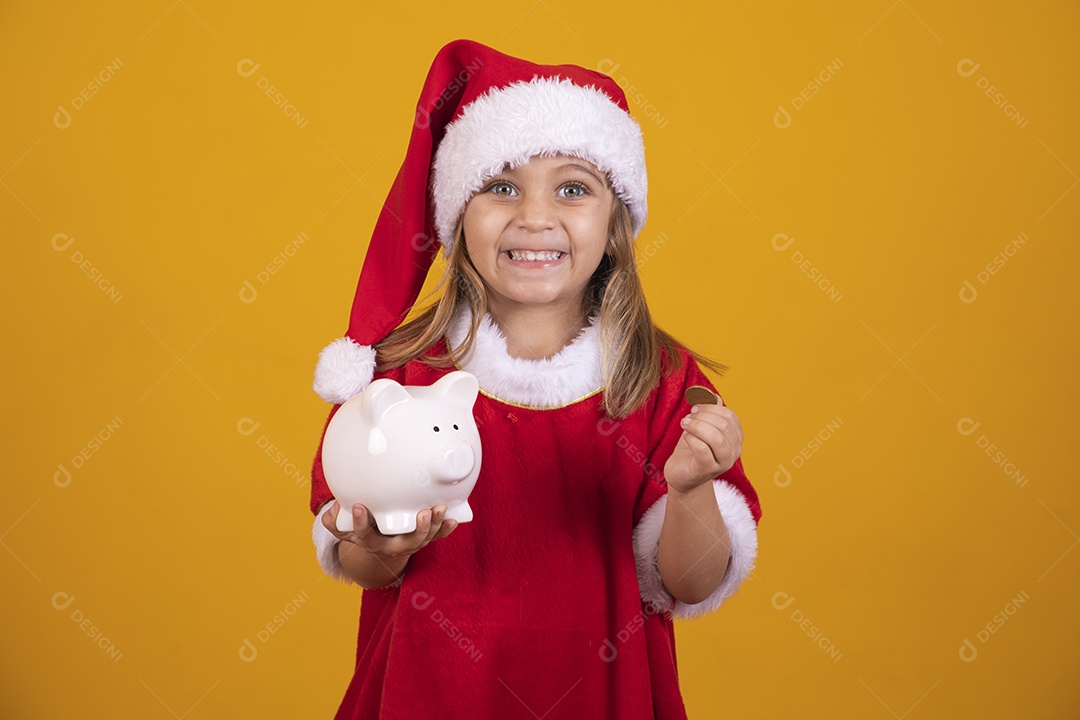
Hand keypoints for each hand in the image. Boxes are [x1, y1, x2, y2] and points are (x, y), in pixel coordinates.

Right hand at [321, 501, 457, 560]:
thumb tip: (335, 507)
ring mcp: (410, 544)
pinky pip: (436, 536)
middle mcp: (392, 547)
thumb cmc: (362, 529)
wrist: (378, 546)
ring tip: (440, 509)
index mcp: (371, 543)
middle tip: (422, 514)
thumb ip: (334, 519)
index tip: (358, 506)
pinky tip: (454, 520)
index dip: (360, 523)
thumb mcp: (343, 527)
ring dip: (434, 526)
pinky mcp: (423, 538)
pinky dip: (445, 529)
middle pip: (407, 544)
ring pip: (425, 539)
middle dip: (417, 531)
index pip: (365, 536)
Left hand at [663, 399, 743, 493]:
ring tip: (684, 424)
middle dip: (703, 416)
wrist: (682, 474)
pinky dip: (692, 438)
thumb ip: (710, 412)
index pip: (731, 417)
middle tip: (688, 417)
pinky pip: (702, 450)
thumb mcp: (702, 427)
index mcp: (736, 438)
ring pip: (716, 438)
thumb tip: (713, 396)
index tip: (695, 408)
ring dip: (697, 426)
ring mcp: (722, 463)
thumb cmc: (692, 449)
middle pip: (724, 425)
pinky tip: (685, 437)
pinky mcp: (707, 470)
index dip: (712, 408)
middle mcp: (734, 451)